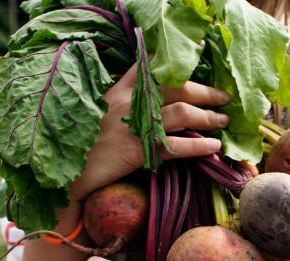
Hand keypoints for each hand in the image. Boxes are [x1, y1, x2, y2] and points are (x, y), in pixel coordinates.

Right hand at [69, 65, 231, 200]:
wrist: (66, 173)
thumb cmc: (85, 145)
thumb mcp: (101, 113)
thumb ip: (125, 102)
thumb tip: (156, 101)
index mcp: (119, 90)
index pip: (151, 66)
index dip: (177, 63)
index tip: (198, 59)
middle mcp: (128, 102)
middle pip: (176, 87)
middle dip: (205, 92)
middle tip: (223, 97)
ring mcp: (133, 126)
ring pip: (181, 113)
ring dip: (208, 117)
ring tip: (223, 121)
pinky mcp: (136, 151)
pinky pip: (175, 146)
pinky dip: (198, 147)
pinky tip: (213, 147)